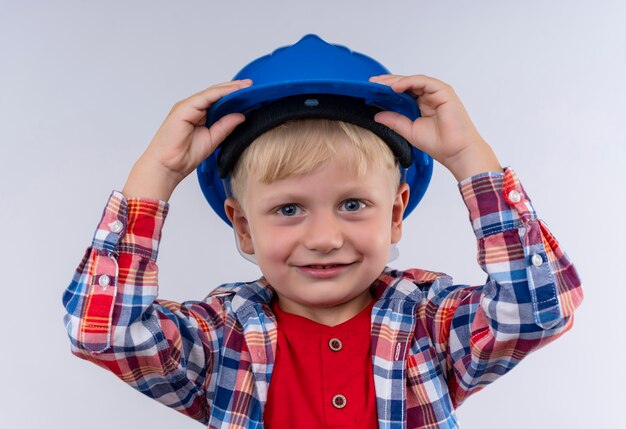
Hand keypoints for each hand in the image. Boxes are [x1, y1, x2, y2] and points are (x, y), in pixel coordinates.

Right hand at [122, 79, 252, 199]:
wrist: (168, 165)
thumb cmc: (184, 155)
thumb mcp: (213, 139)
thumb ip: (225, 126)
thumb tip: (242, 115)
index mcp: (198, 115)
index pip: (218, 101)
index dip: (234, 96)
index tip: (250, 93)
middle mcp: (192, 108)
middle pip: (216, 94)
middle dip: (234, 88)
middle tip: (251, 85)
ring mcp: (187, 106)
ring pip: (211, 93)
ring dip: (229, 88)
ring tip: (245, 86)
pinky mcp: (184, 108)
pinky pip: (205, 97)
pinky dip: (220, 93)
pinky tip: (233, 91)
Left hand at [369, 74, 501, 180]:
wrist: (456, 152)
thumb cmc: (440, 144)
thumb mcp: (409, 131)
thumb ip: (394, 121)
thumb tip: (377, 115)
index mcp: (423, 104)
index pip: (403, 92)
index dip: (387, 90)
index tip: (371, 90)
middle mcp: (430, 96)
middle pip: (407, 84)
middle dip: (388, 82)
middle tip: (372, 82)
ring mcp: (437, 92)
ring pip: (414, 81)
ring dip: (396, 81)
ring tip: (380, 84)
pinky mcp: (444, 91)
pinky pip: (424, 82)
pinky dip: (409, 82)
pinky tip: (395, 87)